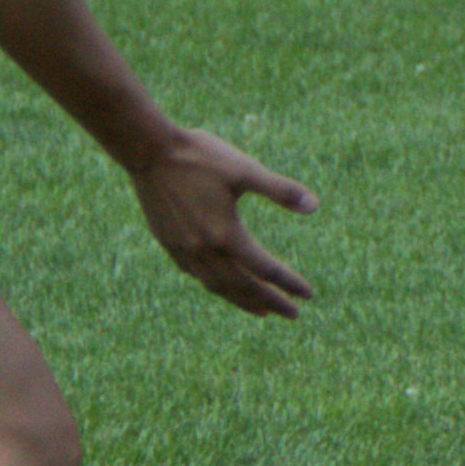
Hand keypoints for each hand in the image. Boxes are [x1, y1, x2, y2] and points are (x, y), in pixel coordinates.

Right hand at [129, 125, 320, 318]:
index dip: (288, 283)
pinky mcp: (168, 242)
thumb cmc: (200, 156)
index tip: (308, 294)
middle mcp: (203, 250)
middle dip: (269, 301)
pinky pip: (196, 275)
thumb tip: (315, 206)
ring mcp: (182, 249)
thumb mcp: (245, 169)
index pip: (265, 269)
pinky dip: (215, 285)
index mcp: (225, 234)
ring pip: (217, 285)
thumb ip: (280, 190)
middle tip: (292, 314)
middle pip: (242, 286)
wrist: (149, 151)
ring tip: (262, 310)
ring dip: (242, 300)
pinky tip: (222, 285)